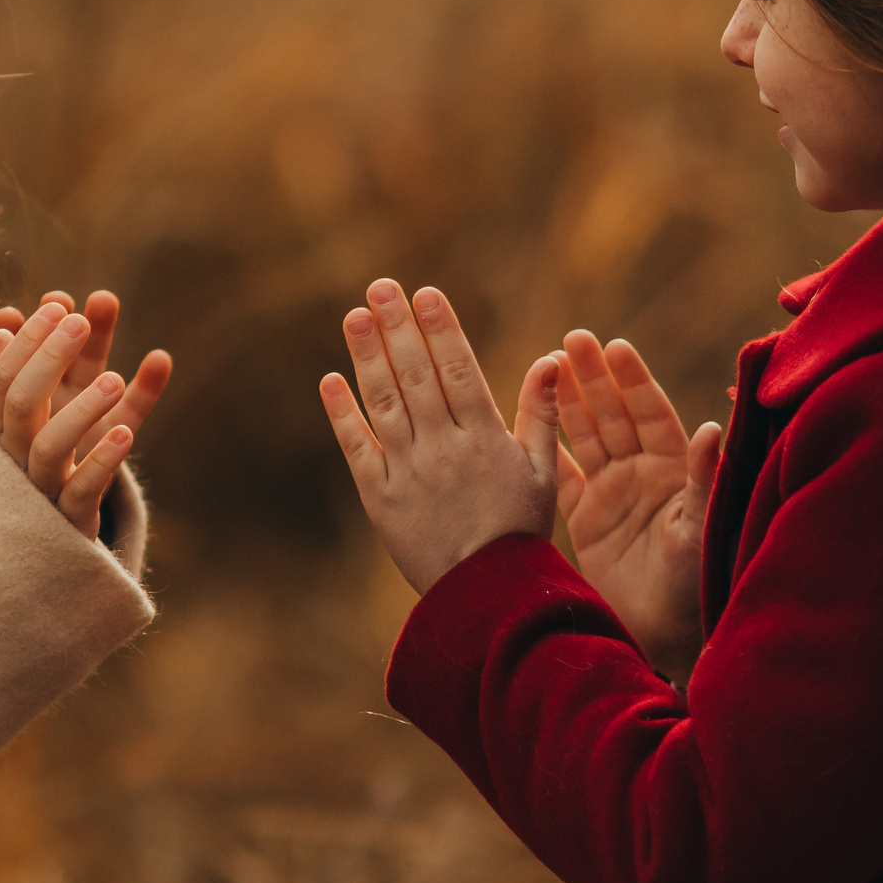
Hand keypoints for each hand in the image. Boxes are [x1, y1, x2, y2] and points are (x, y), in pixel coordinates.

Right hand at [0, 294, 169, 538]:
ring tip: (114, 378)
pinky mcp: (69, 517)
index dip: (28, 338)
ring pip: (49, 446)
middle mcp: (15, 451)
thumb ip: (64, 360)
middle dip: (49, 358)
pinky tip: (126, 432)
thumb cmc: (62, 456)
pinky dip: (103, 460)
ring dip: (81, 409)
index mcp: (8, 421)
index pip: (2, 374)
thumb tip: (28, 307)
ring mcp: (39, 484)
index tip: (58, 302)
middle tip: (80, 321)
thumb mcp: (68, 403)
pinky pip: (82, 489)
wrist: (57, 538)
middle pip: (21, 401)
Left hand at [317, 280, 560, 593]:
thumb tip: (552, 359)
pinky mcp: (381, 497)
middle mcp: (443, 448)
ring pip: (385, 402)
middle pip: (417, 375)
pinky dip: (343, 414)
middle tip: (380, 286)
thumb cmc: (519, 532)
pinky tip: (331, 380)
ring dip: (367, 356)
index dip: (440, 328)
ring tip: (355, 315)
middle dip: (398, 327)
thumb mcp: (543, 474)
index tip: (425, 293)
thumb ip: (541, 415)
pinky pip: (358, 449)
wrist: (488, 597)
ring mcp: (409, 471)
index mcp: (484, 438)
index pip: (459, 369)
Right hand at [554, 330, 722, 677]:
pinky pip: (563, 477)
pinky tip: (526, 420)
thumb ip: (704, 477)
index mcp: (673, 470)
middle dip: (595, 377)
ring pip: (586, 437)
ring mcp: (613, 495)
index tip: (614, 346)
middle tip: (574, 340)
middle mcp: (643, 475)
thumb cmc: (696, 584)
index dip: (632, 380)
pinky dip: (546, 450)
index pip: (651, 413)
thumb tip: (712, 427)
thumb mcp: (700, 529)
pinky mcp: (587, 521)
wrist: (666, 638)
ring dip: (570, 402)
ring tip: (549, 363)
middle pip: (615, 415)